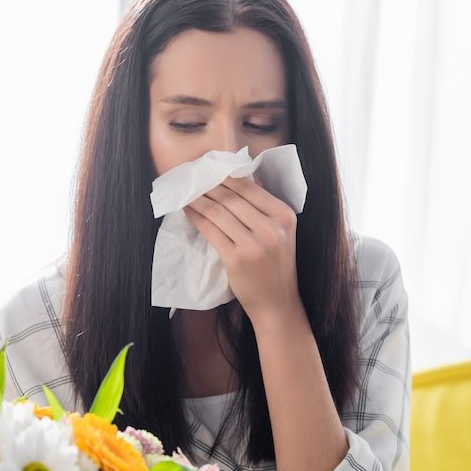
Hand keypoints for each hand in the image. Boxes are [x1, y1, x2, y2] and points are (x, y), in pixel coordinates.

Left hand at [183, 175, 304, 326]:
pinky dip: (196, 218)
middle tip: (192, 177)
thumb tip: (239, 176)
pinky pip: (210, 230)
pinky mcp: (236, 258)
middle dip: (208, 185)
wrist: (277, 303)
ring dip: (198, 199)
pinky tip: (188, 211)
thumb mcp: (281, 232)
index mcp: (285, 215)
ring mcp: (254, 244)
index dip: (225, 175)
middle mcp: (272, 228)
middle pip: (231, 197)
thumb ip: (264, 207)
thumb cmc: (275, 265)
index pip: (249, 187)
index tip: (209, 168)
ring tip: (186, 192)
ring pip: (218, 212)